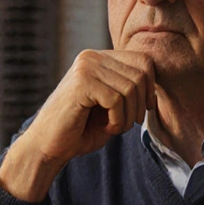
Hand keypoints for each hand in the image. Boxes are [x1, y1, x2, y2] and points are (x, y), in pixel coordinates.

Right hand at [0, 50, 155, 200]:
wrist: (47, 147)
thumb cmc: (79, 130)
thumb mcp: (110, 106)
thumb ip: (129, 90)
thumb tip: (156, 82)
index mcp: (98, 58)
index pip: (143, 60)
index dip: (151, 87)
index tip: (144, 110)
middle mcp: (91, 56)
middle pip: (141, 72)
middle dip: (141, 104)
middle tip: (128, 124)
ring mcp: (85, 67)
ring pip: (131, 87)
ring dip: (129, 115)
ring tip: (114, 127)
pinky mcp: (81, 82)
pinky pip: (117, 99)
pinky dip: (118, 120)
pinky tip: (107, 129)